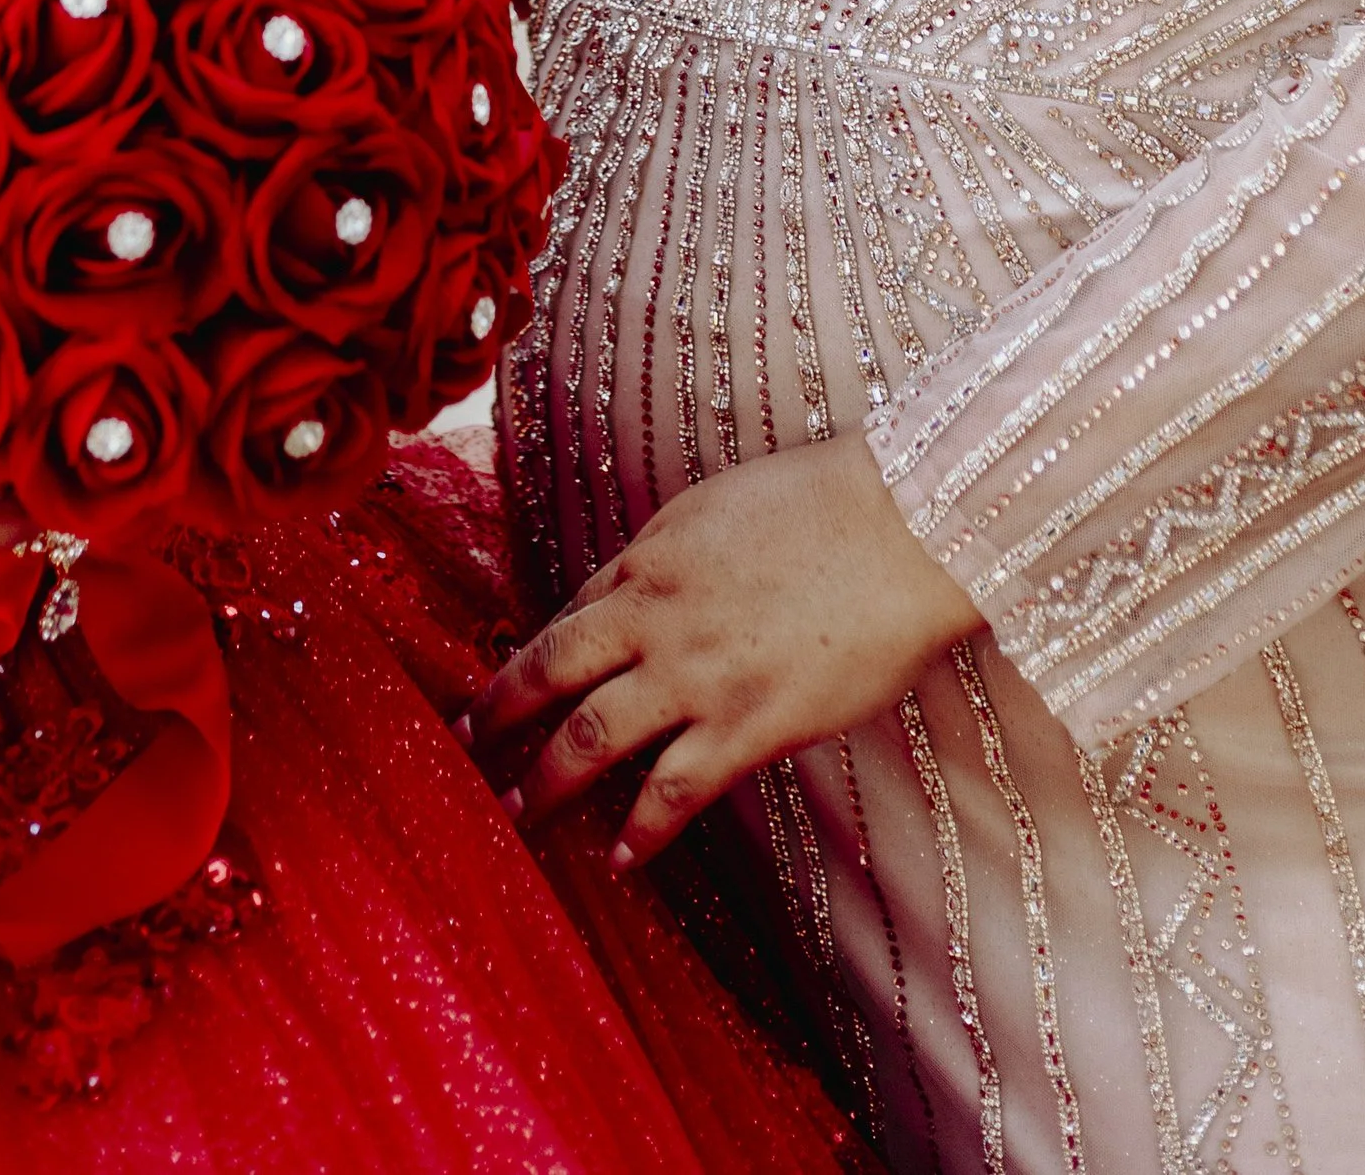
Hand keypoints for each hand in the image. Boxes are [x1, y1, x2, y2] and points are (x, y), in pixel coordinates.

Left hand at [465, 435, 978, 867]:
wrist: (901, 526)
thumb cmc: (823, 505)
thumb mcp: (718, 509)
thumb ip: (671, 555)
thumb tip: (640, 584)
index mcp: (648, 557)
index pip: (569, 614)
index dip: (529, 655)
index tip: (499, 685)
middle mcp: (655, 617)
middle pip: (549, 671)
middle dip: (498, 713)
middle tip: (463, 746)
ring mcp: (697, 676)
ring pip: (591, 740)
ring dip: (546, 783)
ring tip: (516, 814)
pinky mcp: (749, 727)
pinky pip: (674, 792)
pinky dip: (640, 832)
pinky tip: (619, 859)